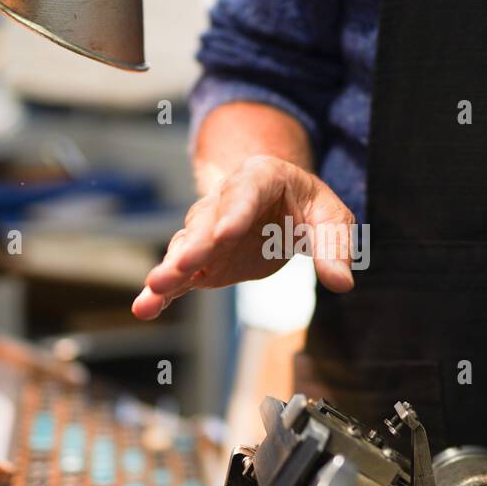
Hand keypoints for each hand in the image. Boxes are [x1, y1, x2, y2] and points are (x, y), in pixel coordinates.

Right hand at [132, 154, 355, 319]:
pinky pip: (180, 274)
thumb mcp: (331, 219)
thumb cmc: (307, 206)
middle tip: (181, 265)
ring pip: (187, 245)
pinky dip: (163, 291)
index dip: (233, 213)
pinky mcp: (203, 260)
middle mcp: (226, 201)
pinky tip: (145, 308)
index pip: (246, 192)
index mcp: (261, 177)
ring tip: (155, 288)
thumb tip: (342, 282)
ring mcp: (210, 231)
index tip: (223, 235)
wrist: (283, 205)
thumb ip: (335, 248)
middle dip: (194, 244)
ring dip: (171, 267)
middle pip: (207, 221)